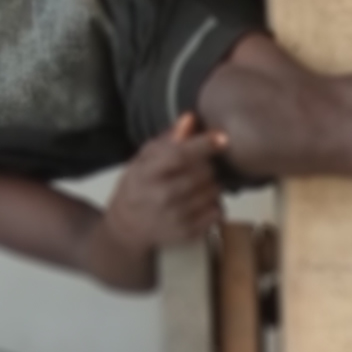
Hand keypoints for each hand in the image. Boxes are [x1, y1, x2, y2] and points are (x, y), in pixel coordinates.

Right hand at [103, 112, 224, 252]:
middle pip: (203, 173)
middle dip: (207, 166)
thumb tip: (191, 118)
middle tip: (197, 167)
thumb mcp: (144, 159)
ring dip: (211, 185)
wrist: (128, 226)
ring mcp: (177, 217)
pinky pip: (218, 212)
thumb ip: (168, 140)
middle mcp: (162, 196)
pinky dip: (214, 204)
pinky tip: (200, 202)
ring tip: (196, 185)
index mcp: (148, 173)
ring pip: (214, 192)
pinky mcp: (189, 233)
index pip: (180, 156)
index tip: (223, 137)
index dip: (203, 145)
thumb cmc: (138, 186)